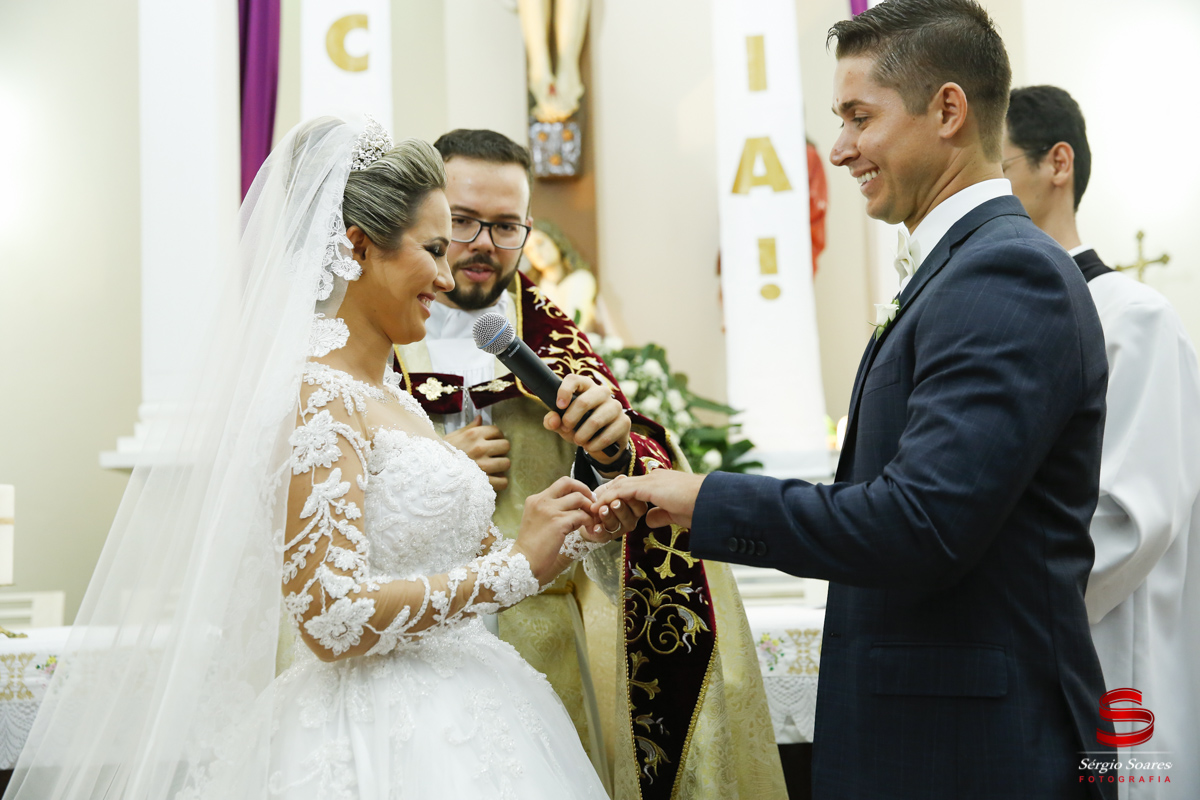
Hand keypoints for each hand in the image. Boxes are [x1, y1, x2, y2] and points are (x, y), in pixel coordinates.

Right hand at [444, 415, 510, 490]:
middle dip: (501, 449)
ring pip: (506, 463)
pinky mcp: (483, 482)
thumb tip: (479, 418)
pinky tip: (493, 479)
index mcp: (473, 435)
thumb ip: (469, 428)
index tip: (493, 440)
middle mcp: (480, 448)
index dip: (497, 435)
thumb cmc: (442, 454)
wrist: (432, 472)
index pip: (497, 430)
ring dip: (501, 466)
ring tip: (494, 467)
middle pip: (505, 446)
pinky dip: (500, 482)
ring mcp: (483, 465)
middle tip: (494, 454)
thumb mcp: (453, 437)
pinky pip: (503, 482)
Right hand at [514, 476, 596, 583]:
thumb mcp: (537, 520)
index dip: (576, 487)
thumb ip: (550, 509)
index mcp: (535, 499)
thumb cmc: (532, 545)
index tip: (584, 497)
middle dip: (585, 490)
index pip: (561, 483)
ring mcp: (550, 511)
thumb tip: (573, 506)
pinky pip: (581, 516)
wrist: (523, 561)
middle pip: (569, 483)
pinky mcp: (558, 523)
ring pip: (578, 498)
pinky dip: (589, 521)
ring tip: (592, 519)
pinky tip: (589, 528)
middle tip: (593, 502)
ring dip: (589, 508)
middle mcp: (542, 501)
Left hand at [543, 375, 630, 471]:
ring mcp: (615, 406)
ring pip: (595, 421)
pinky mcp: (624, 421)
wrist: (603, 443)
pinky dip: (594, 444)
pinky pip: (607, 435)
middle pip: (584, 401)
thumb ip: (553, 421)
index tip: (559, 406)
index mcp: (585, 387)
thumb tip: (552, 420)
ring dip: (582, 435)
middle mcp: (602, 392)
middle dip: (571, 419)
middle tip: (566, 428)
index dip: (564, 391)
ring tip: (578, 441)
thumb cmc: (580, 426)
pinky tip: (590, 446)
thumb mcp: (563, 425)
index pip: (574, 380)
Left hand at [583, 475, 646, 541]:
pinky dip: (600, 531)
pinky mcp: (606, 537)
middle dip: (621, 509)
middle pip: (629, 517)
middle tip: (614, 503)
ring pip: (616, 525)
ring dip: (608, 517)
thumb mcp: (610, 488)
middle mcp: (630, 520)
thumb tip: (623, 478)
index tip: (622, 494)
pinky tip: (596, 527)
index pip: (639, 506)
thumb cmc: (602, 498)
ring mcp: (618, 530)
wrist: (586, 509)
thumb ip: (617, 483)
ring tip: (601, 510)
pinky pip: (604, 536)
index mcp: (634, 508)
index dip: (632, 500)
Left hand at [592, 471, 706, 529]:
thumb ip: (661, 514)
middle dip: (607, 493)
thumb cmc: (699, 509)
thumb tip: (648, 519)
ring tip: (591, 507)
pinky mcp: (648, 487)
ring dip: (604, 497)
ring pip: (619, 486)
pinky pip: (621, 492)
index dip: (619, 494)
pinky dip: (608, 500)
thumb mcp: (675, 513)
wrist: (710, 503)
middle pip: (623, 482)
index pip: (634, 485)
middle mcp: (655, 477)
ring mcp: (651, 480)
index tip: (607, 504)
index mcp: (662, 481)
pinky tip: (599, 507)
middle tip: (592, 503)